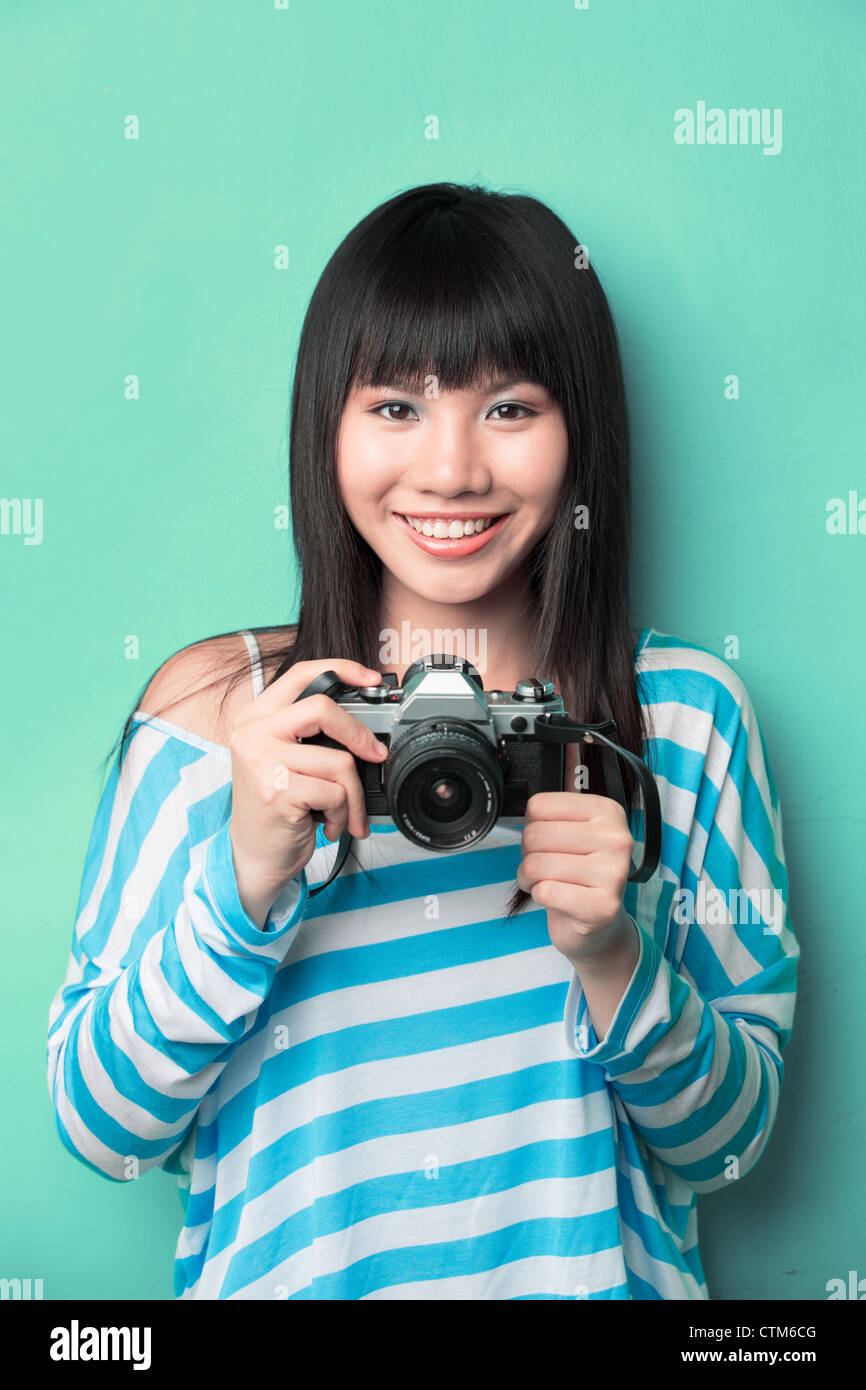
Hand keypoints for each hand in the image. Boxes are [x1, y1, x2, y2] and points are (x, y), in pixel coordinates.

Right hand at [228, 659, 388, 924]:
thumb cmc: (275, 807)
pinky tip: (329, 825)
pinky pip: (336, 792)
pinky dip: (343, 814)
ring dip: (353, 796)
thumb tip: (364, 727)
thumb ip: (308, 735)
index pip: (299, 674)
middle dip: (359, 735)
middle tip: (376, 756)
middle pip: (323, 709)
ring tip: (343, 812)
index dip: (341, 669)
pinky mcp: (278, 790)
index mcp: (255, 717)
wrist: (254, 855)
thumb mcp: (282, 760)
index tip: (371, 679)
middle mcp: (253, 733)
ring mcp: (262, 760)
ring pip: (339, 761)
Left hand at [516, 791, 635, 965]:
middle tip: (545, 866)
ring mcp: (614, 874)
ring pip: (536, 865)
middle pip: (535, 836)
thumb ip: (559, 806)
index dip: (531, 827)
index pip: (539, 806)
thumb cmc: (579, 876)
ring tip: (547, 883)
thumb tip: (555, 763)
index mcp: (608, 812)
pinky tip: (557, 900)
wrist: (598, 927)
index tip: (547, 840)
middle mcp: (617, 839)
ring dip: (530, 879)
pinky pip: (545, 892)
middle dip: (528, 856)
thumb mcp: (573, 834)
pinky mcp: (602, 907)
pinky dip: (541, 898)